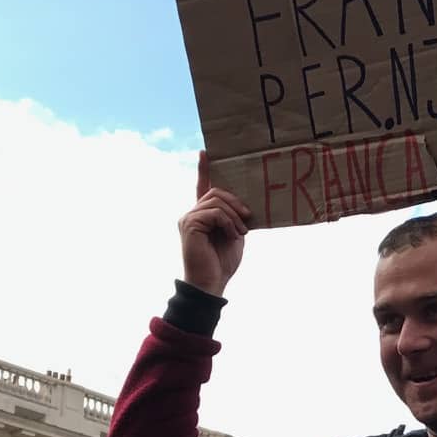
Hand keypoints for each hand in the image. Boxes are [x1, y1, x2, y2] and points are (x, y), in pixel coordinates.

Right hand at [180, 152, 250, 294]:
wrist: (211, 283)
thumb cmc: (222, 263)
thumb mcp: (234, 234)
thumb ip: (234, 217)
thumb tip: (244, 205)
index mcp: (202, 215)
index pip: (202, 187)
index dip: (204, 169)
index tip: (205, 152)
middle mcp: (192, 213)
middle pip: (216, 191)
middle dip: (235, 202)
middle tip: (248, 218)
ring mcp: (188, 218)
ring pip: (216, 201)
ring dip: (234, 215)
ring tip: (240, 232)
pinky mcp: (189, 224)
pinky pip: (214, 212)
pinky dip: (227, 222)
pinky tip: (232, 235)